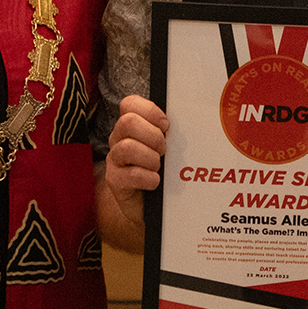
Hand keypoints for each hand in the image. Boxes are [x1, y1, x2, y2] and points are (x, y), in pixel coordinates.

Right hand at [104, 95, 170, 227]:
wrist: (150, 205)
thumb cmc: (162, 170)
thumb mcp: (168, 147)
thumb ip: (172, 132)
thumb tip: (192, 120)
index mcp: (132, 125)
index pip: (130, 104)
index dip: (150, 111)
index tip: (166, 125)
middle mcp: (119, 139)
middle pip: (128, 122)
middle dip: (153, 136)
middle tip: (164, 150)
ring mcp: (115, 160)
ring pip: (127, 147)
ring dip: (150, 158)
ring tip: (158, 167)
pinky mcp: (115, 180)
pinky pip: (130, 175)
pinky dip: (148, 178)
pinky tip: (155, 182)